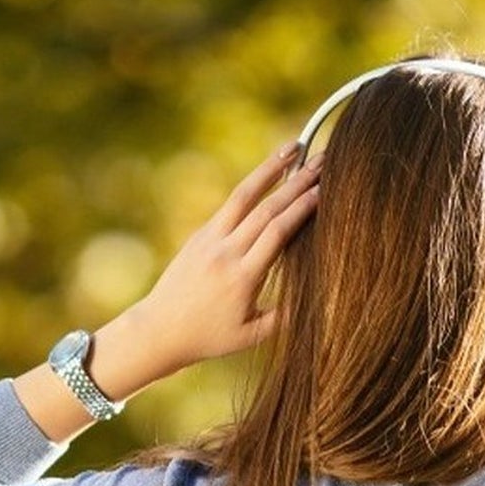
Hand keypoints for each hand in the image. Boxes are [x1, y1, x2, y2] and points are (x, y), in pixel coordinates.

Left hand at [130, 144, 320, 375]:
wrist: (160, 329)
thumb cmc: (209, 339)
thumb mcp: (250, 337)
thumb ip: (283, 319)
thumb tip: (319, 300)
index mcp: (242, 279)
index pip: (276, 234)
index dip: (301, 209)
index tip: (324, 191)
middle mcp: (225, 253)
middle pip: (267, 209)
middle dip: (297, 182)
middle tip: (323, 161)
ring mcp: (210, 239)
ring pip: (244, 196)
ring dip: (271, 169)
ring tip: (294, 146)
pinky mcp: (201, 234)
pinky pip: (231, 204)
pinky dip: (253, 185)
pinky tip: (270, 172)